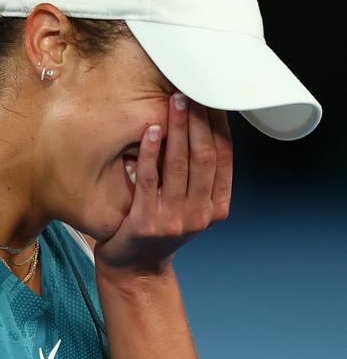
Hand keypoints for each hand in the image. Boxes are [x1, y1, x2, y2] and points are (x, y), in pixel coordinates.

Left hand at [93, 94, 232, 276]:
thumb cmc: (159, 228)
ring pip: (180, 165)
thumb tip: (202, 124)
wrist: (134, 268)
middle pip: (205, 157)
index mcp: (216, 208)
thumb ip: (198, 177)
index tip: (212, 97)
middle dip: (200, 120)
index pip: (224, 158)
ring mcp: (174, 221)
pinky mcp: (147, 223)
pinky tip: (151, 130)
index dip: (219, 125)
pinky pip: (149, 179)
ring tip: (175, 101)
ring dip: (179, 128)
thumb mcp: (188, 206)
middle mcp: (200, 215)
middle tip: (192, 89)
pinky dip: (151, 152)